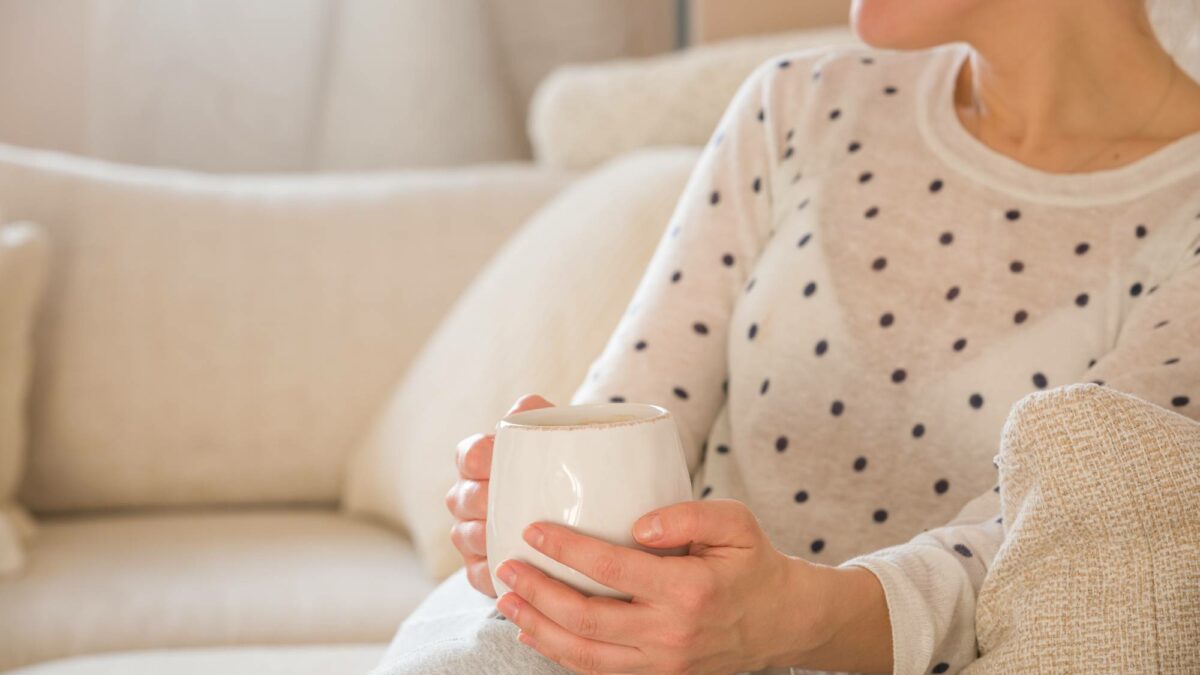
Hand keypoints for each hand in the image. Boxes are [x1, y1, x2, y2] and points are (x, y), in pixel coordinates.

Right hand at [446, 394, 555, 597]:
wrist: (590, 513)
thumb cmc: (570, 469)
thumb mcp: (564, 439)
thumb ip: (546, 417)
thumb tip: (528, 406)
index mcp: (482, 461)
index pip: (468, 454)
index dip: (477, 458)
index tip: (498, 462)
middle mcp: (470, 496)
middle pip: (460, 497)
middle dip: (480, 501)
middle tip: (513, 504)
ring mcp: (472, 533)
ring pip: (464, 536)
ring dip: (484, 538)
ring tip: (515, 539)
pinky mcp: (482, 568)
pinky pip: (477, 574)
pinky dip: (492, 574)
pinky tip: (513, 574)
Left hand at [493, 499, 892, 673]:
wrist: (782, 622)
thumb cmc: (752, 563)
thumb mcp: (735, 523)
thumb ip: (689, 513)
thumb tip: (638, 524)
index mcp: (690, 589)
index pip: (613, 568)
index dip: (567, 550)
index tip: (533, 530)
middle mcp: (672, 633)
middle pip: (587, 617)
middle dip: (538, 592)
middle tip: (505, 566)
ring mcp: (663, 663)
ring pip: (585, 654)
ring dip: (539, 627)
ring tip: (507, 599)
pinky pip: (598, 672)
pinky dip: (560, 654)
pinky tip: (534, 630)